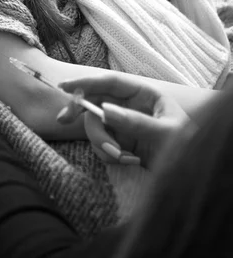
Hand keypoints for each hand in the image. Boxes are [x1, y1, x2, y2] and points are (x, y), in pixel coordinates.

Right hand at [57, 73, 191, 168]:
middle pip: (95, 103)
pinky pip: (102, 145)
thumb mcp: (167, 134)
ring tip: (123, 158)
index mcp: (143, 94)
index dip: (86, 81)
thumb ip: (136, 122)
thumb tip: (105, 111)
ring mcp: (123, 125)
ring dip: (102, 143)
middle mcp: (130, 106)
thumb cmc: (189, 148)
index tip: (64, 86)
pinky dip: (109, 155)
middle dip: (85, 116)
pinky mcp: (120, 143)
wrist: (193, 176)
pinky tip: (129, 162)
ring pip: (95, 127)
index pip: (110, 82)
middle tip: (64, 121)